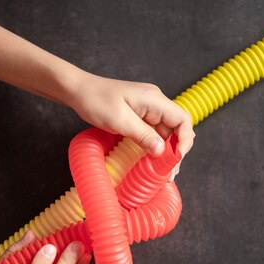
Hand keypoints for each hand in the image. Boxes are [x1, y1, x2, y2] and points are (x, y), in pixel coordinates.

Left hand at [65, 71, 194, 173]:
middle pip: (176, 128)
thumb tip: (161, 151)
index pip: (183, 119)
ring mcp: (148, 109)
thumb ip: (143, 135)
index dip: (185, 140)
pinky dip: (155, 146)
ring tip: (163, 171)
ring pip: (165, 133)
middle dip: (176, 150)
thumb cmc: (96, 101)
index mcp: (155, 100)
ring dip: (166, 151)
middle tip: (169, 172)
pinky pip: (153, 132)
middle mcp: (156, 103)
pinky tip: (152, 160)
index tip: (176, 159)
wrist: (78, 90)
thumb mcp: (120, 121)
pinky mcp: (140, 116)